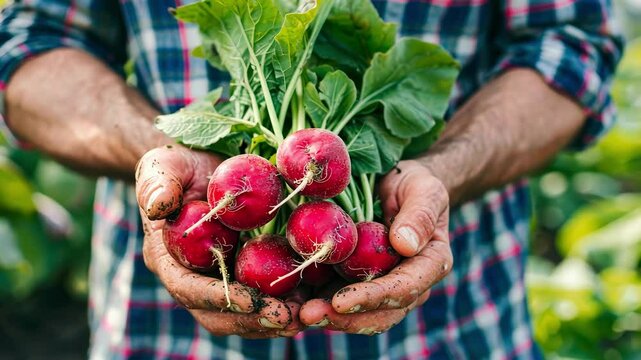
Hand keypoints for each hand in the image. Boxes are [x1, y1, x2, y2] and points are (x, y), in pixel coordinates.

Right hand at [135, 145, 304, 337]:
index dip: (217, 298)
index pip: (188, 289)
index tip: (251, 300)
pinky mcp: (244, 274)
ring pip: (243, 316)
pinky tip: (311, 301)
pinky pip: (263, 298)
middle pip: (217, 315)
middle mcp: (193, 278)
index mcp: (167, 258)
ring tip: (304, 316)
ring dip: (273, 320)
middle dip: (252, 320)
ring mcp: (219, 280)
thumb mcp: (163, 166)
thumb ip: (158, 184)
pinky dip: (286, 303)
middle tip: (287, 318)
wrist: (201, 167)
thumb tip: (159, 206)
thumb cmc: (179, 166)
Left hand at [299, 160, 451, 333]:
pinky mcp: (354, 283)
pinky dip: (315, 305)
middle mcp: (407, 285)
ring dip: (326, 318)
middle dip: (343, 318)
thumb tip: (406, 245)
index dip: (372, 298)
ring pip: (357, 315)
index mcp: (429, 265)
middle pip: (379, 314)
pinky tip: (291, 304)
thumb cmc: (413, 184)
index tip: (341, 301)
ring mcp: (380, 287)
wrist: (396, 184)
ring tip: (296, 314)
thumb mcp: (423, 190)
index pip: (403, 289)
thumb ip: (420, 215)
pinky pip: (336, 301)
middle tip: (310, 315)